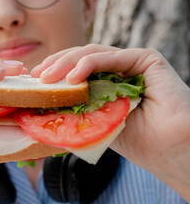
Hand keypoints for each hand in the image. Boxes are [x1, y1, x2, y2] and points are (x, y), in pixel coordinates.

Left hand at [31, 44, 189, 201]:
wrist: (170, 150)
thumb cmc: (137, 141)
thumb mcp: (95, 124)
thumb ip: (75, 112)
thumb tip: (41, 111)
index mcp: (106, 83)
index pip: (76, 70)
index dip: (55, 71)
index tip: (35, 80)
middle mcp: (117, 70)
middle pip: (80, 59)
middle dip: (56, 65)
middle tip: (38, 77)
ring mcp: (131, 63)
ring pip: (91, 54)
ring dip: (67, 63)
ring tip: (49, 78)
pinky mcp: (146, 59)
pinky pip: (111, 57)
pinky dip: (89, 64)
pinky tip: (74, 77)